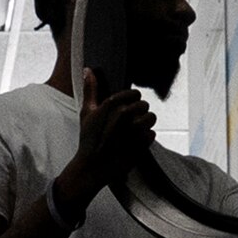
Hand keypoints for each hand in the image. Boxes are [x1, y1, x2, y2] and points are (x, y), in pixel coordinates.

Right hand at [58, 69, 155, 210]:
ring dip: (147, 123)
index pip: (133, 94)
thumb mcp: (86, 113)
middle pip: (144, 105)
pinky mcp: (139, 146)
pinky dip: (147, 138)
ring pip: (151, 118)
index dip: (134, 98)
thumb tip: (88, 70)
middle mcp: (121, 118)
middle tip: (133, 119)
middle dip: (141, 111)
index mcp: (109, 107)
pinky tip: (137, 141)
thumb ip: (90, 90)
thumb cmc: (88, 139)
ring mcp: (131, 132)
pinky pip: (152, 134)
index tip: (130, 103)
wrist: (91, 168)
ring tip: (137, 129)